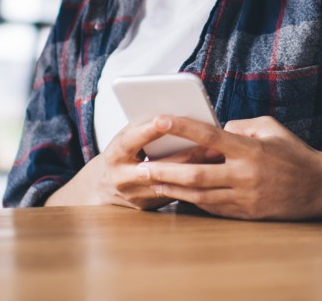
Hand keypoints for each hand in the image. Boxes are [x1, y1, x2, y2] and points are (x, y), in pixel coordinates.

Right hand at [44, 118, 208, 208]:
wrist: (103, 187)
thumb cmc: (122, 153)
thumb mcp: (125, 138)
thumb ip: (143, 128)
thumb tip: (172, 113)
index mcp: (114, 156)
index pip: (131, 141)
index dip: (148, 131)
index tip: (164, 119)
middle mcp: (122, 179)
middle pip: (160, 167)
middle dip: (187, 154)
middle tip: (212, 144)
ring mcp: (135, 196)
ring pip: (171, 184)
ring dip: (197, 170)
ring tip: (218, 158)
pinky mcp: (148, 207)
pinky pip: (174, 194)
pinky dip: (193, 183)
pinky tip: (212, 174)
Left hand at [138, 115, 321, 219]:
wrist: (320, 187)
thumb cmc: (294, 152)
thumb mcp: (271, 128)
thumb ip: (241, 126)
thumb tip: (216, 129)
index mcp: (250, 149)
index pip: (209, 135)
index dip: (182, 127)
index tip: (160, 119)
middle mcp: (245, 174)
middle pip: (196, 173)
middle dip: (165, 170)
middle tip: (142, 166)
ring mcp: (245, 197)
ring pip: (200, 195)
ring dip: (173, 189)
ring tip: (151, 182)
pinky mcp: (247, 213)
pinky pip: (213, 208)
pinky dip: (193, 201)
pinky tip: (177, 195)